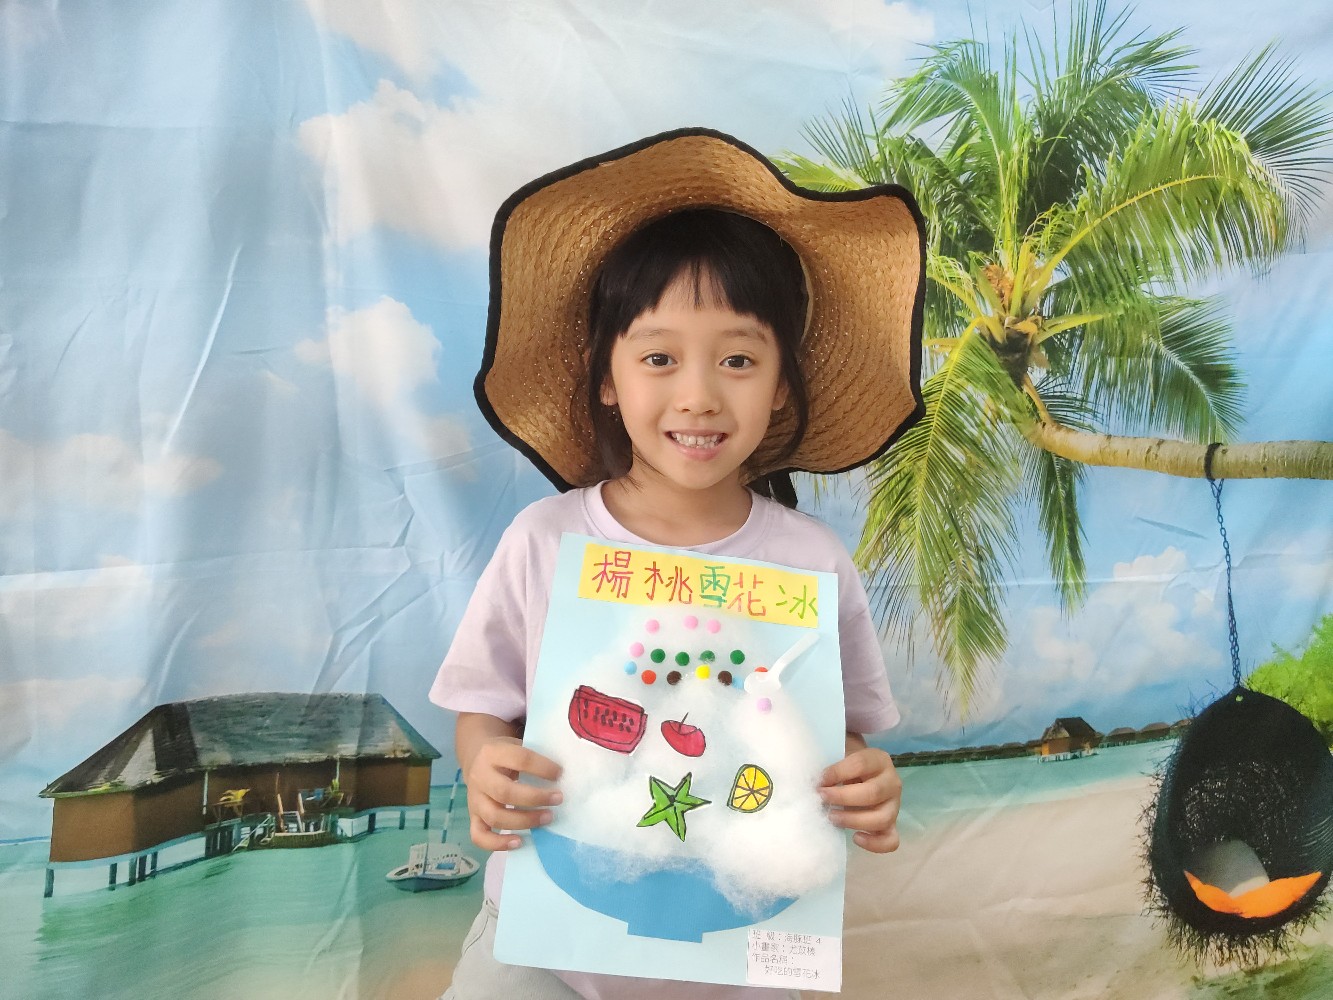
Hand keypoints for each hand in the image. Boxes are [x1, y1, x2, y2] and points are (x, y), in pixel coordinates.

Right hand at [464, 735, 561, 851]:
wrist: (477, 759)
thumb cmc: (506, 755)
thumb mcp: (517, 746)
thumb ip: (535, 757)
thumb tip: (565, 775)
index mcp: (492, 753)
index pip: (519, 759)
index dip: (542, 767)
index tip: (560, 774)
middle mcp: (480, 777)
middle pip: (505, 792)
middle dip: (535, 798)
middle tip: (558, 799)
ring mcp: (474, 799)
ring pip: (494, 816)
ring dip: (524, 821)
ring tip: (547, 818)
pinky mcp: (473, 817)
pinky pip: (479, 836)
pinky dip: (498, 843)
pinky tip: (520, 842)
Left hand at [819, 743, 901, 853]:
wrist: (861, 776)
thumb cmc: (846, 766)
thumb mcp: (841, 757)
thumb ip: (831, 764)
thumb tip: (813, 778)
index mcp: (879, 760)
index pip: (861, 764)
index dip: (837, 772)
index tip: (820, 780)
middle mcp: (892, 783)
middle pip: (873, 793)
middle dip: (843, 797)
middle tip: (822, 798)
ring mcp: (894, 806)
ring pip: (882, 818)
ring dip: (854, 820)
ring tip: (832, 818)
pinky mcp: (892, 825)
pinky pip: (890, 840)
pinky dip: (874, 843)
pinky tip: (855, 837)